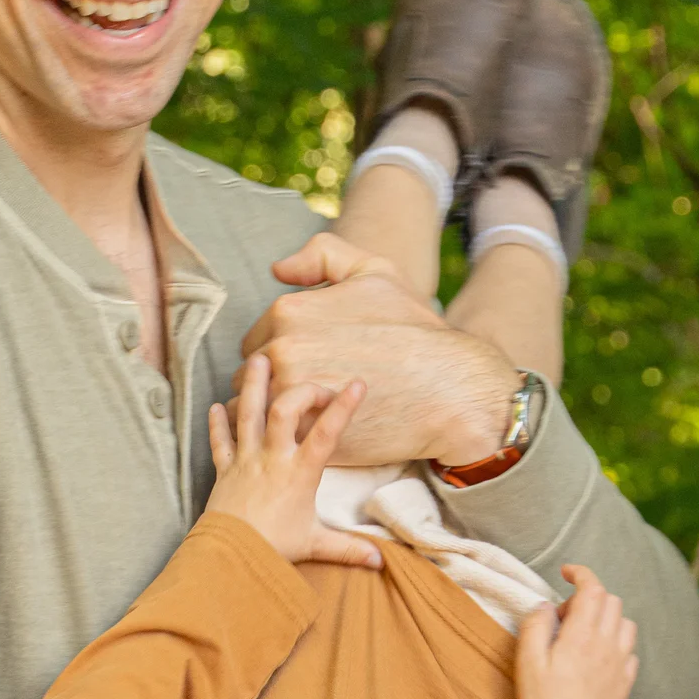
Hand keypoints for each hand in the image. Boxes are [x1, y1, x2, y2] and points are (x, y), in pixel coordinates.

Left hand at [203, 356, 381, 567]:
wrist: (229, 558)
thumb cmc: (273, 549)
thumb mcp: (314, 544)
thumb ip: (347, 548)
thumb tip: (379, 561)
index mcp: (299, 473)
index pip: (326, 433)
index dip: (343, 407)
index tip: (357, 384)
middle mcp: (272, 459)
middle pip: (283, 411)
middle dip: (299, 390)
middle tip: (312, 384)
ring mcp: (245, 461)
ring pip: (247, 414)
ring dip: (251, 385)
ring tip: (257, 360)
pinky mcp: (224, 470)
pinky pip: (219, 441)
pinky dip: (217, 423)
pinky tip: (216, 406)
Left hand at [246, 234, 517, 468]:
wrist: (448, 389)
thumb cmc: (414, 330)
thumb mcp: (374, 271)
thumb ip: (321, 256)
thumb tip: (277, 270)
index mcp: (288, 313)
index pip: (255, 340)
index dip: (278, 353)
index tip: (306, 363)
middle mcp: (281, 353)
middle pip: (251, 376)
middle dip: (272, 383)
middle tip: (307, 390)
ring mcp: (290, 398)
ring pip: (253, 411)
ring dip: (272, 414)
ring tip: (300, 416)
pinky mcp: (304, 438)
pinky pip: (272, 442)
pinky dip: (283, 440)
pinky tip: (304, 436)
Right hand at [514, 567, 637, 698]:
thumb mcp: (527, 660)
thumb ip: (535, 624)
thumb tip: (545, 606)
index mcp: (582, 635)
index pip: (592, 588)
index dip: (581, 573)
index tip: (566, 572)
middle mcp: (607, 646)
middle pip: (611, 601)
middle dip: (589, 598)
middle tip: (565, 617)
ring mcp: (620, 665)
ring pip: (625, 624)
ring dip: (607, 619)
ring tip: (583, 635)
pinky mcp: (625, 684)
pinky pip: (630, 652)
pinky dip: (617, 644)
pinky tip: (598, 658)